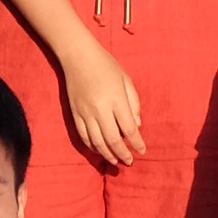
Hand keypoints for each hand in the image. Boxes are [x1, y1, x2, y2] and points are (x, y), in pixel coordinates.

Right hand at [55, 38, 147, 170]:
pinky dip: (92, 147)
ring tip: (116, 161)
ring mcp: (86, 113)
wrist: (77, 56)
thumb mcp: (126, 80)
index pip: (129, 128)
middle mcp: (100, 109)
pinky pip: (84, 136)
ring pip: (97, 142)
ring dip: (108, 155)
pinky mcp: (75, 114)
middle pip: (113, 140)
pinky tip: (100, 151)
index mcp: (116, 99)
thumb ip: (134, 103)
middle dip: (123, 154)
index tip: (142, 151)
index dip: (137, 143)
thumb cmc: (106, 66)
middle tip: (130, 162)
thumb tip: (137, 126)